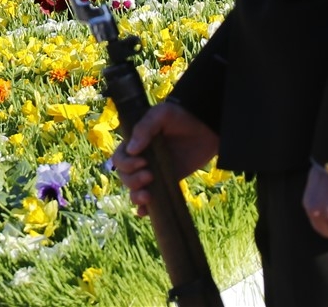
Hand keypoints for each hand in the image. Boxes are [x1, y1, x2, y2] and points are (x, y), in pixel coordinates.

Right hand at [111, 102, 218, 216]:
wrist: (207, 128)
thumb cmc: (181, 117)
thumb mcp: (161, 114)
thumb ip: (145, 128)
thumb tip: (131, 150)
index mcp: (135, 143)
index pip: (120, 158)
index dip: (126, 164)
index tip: (142, 162)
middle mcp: (141, 159)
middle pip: (124, 176)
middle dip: (132, 180)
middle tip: (150, 175)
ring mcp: (153, 172)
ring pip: (134, 189)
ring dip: (135, 196)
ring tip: (148, 196)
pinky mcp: (166, 183)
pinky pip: (152, 200)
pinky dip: (145, 209)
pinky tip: (145, 212)